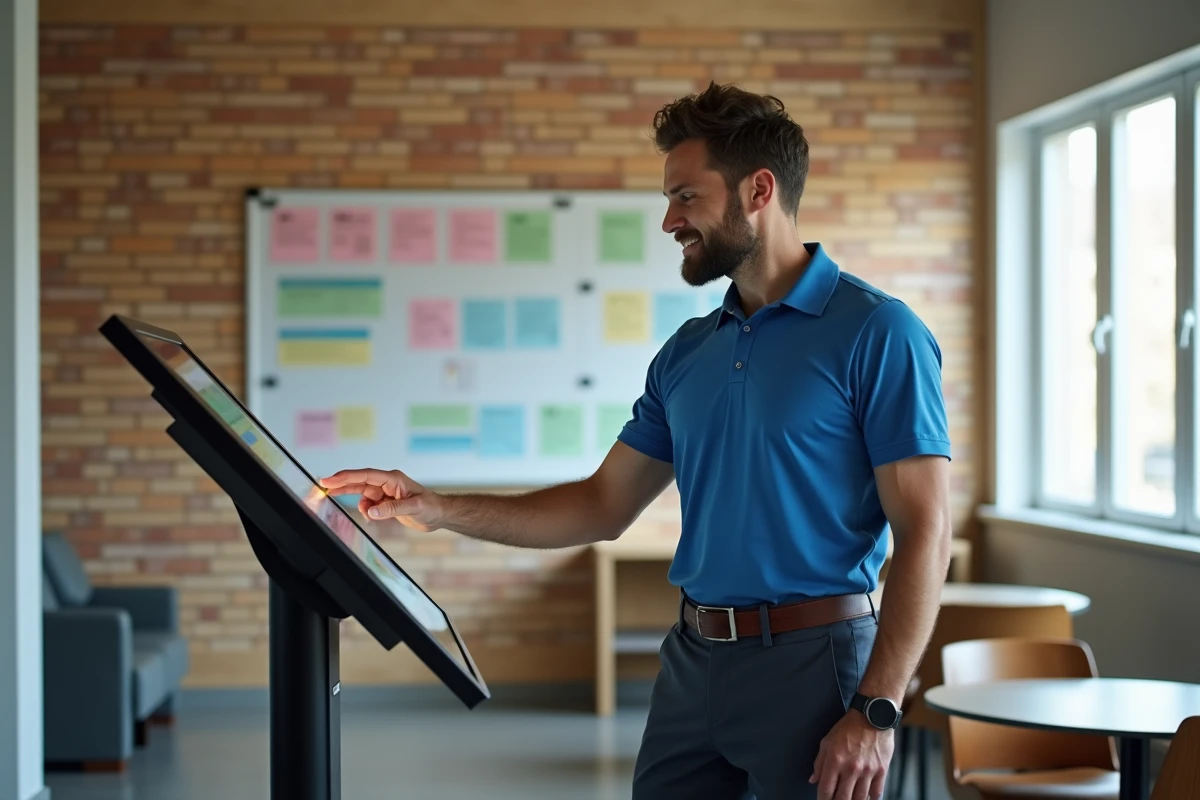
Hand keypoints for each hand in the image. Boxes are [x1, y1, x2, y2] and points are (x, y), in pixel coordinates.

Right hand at [319, 468, 443, 531]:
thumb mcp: (413, 507)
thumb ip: (391, 509)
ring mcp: (385, 492)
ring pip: (362, 494)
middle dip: (341, 485)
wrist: (439, 515)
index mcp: (392, 478)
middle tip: (323, 488)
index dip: (345, 477)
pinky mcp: (385, 502)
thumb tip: (372, 511)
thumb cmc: (431, 507)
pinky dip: (367, 511)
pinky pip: (368, 505)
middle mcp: (386, 483)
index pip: (364, 475)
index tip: (329, 480)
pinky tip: (373, 517)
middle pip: (358, 482)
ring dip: (360, 504)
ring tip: (368, 514)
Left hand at [810, 711, 893, 799]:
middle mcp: (851, 768)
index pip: (826, 789)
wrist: (873, 717)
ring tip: (849, 799)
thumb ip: (819, 762)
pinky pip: (876, 793)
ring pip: (860, 799)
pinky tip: (865, 797)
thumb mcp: (827, 741)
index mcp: (835, 760)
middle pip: (843, 798)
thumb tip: (813, 780)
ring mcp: (868, 771)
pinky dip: (870, 798)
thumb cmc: (848, 728)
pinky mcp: (882, 771)